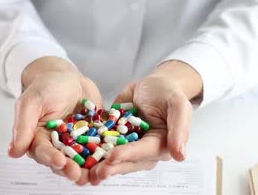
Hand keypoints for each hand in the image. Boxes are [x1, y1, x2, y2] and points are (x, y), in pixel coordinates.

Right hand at [8, 56, 102, 184]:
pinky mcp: (93, 138)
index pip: (44, 153)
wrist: (67, 76)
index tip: (60, 162)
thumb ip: (23, 126)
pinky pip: (100, 148)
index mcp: (38, 139)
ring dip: (90, 169)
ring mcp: (76, 144)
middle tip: (80, 175)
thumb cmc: (45, 86)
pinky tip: (114, 158)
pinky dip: (106, 154)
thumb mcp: (32, 101)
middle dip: (72, 170)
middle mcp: (57, 146)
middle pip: (64, 162)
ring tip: (98, 174)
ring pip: (83, 160)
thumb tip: (13, 152)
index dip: (52, 159)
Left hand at [89, 61, 201, 184]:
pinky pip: (103, 147)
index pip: (144, 152)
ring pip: (114, 160)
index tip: (112, 157)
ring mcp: (129, 147)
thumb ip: (180, 128)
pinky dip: (91, 152)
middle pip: (128, 161)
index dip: (128, 155)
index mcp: (162, 144)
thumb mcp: (177, 105)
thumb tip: (179, 155)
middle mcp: (145, 151)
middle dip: (111, 167)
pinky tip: (78, 157)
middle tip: (95, 171)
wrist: (153, 85)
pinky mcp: (115, 141)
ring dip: (100, 166)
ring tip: (85, 171)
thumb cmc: (168, 93)